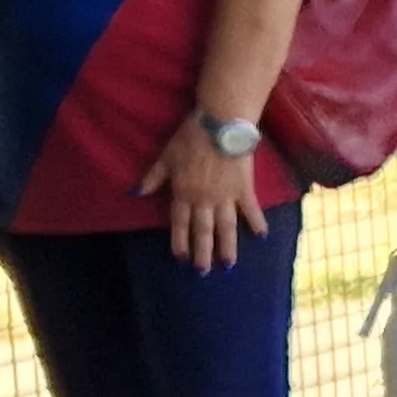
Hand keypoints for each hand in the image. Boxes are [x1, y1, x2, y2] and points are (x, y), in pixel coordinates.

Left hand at [135, 124, 267, 271]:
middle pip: (203, 231)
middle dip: (203, 253)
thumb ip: (153, 177)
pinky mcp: (244, 188)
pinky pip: (251, 210)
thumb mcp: (166, 156)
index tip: (181, 259)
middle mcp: (204, 199)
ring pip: (226, 227)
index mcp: (183, 192)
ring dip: (227, 247)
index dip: (180, 241)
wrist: (220, 124)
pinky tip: (261, 237)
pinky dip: (257, 223)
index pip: (180, 223)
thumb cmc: (190, 137)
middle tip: (203, 273)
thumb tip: (135, 193)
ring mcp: (226, 196)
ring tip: (229, 265)